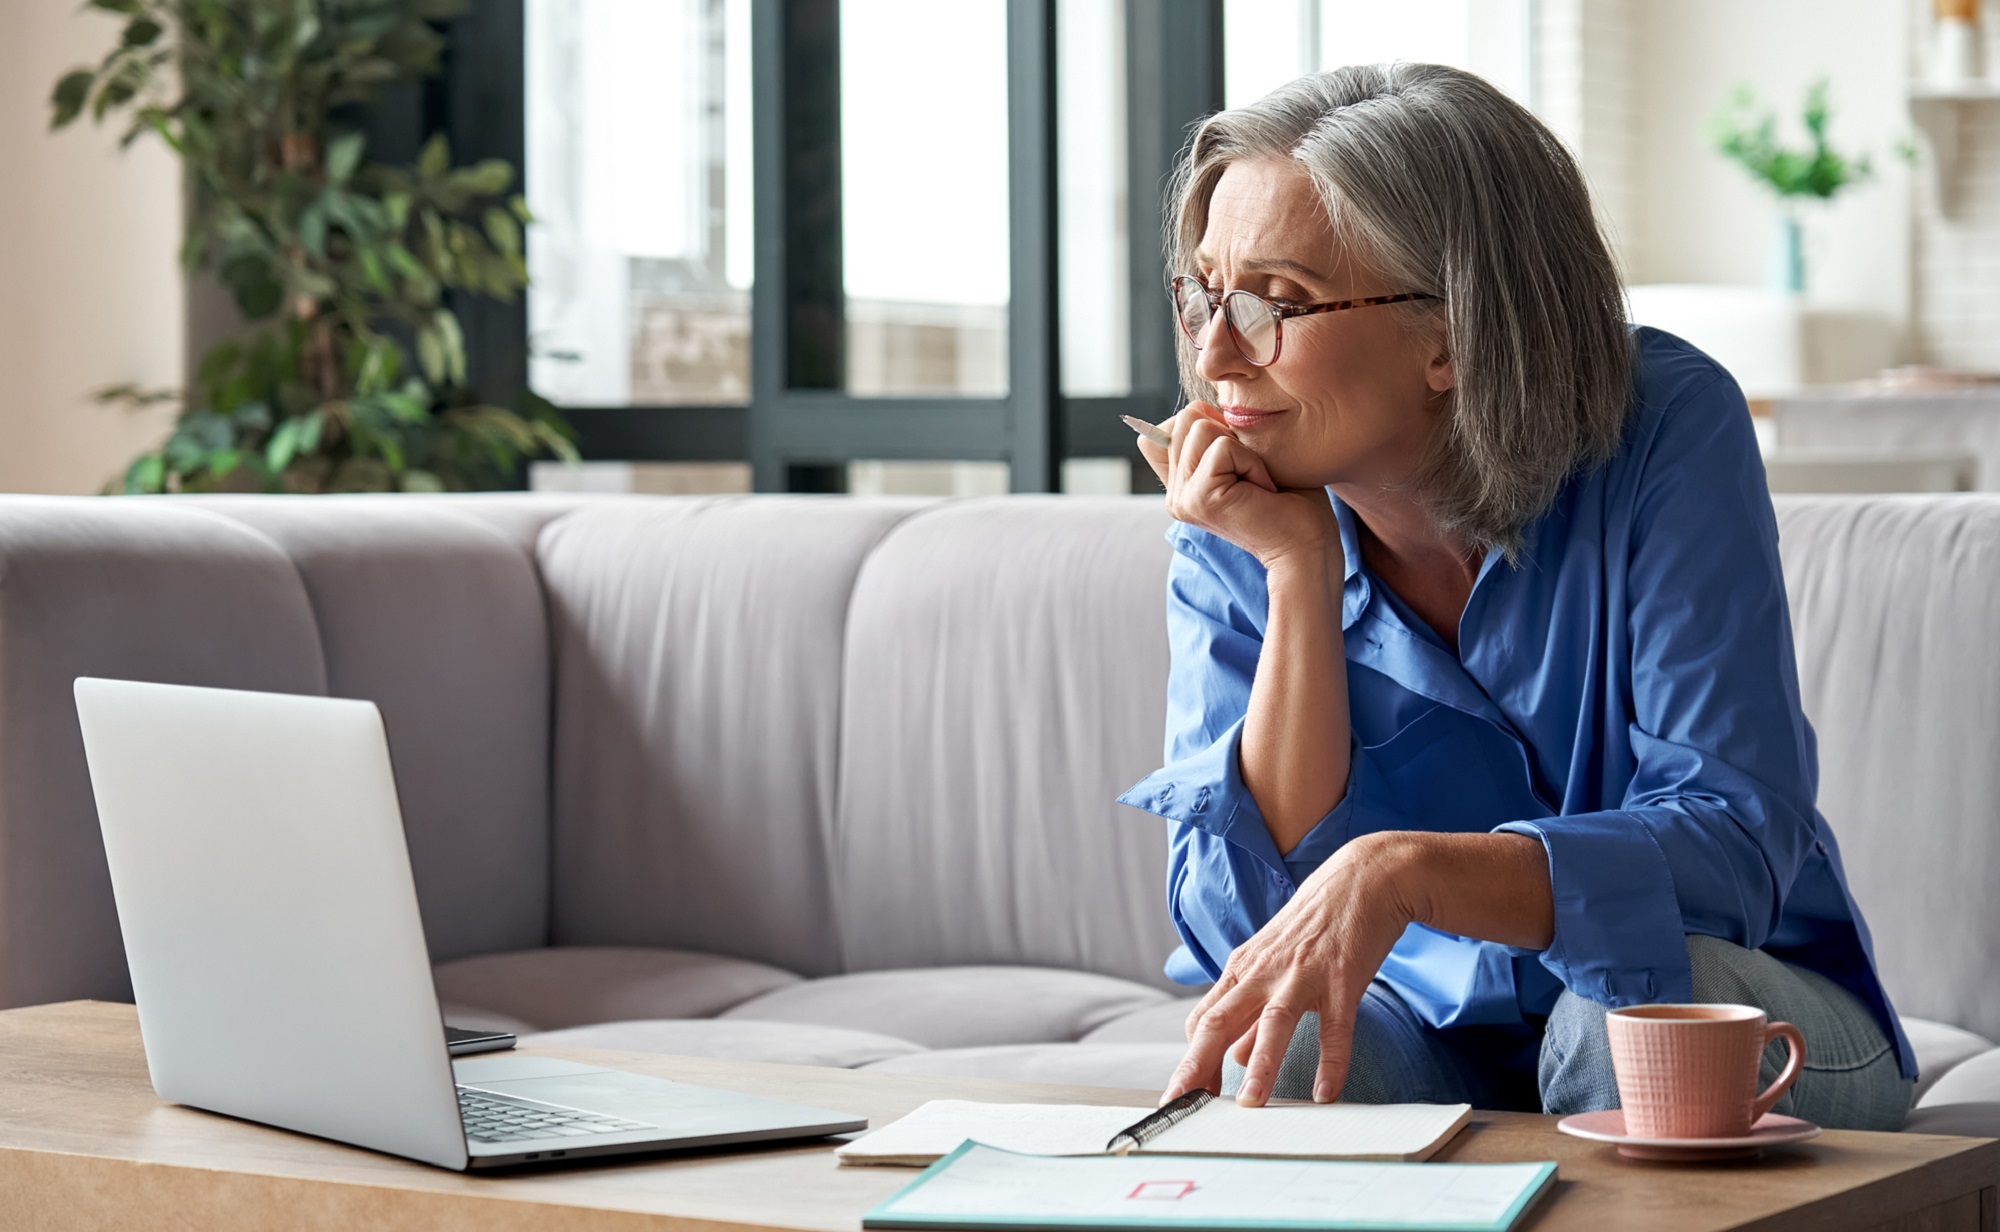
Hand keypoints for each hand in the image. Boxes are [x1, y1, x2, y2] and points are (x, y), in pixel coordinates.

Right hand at [1135, 404, 1340, 573]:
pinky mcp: (1199, 498)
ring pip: (1200, 426)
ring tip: (1257, 483)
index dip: (1206, 426)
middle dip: (1229, 434)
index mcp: (1181, 486)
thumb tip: (1199, 408)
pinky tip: (1262, 491)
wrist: (1307, 547)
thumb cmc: (1289, 501)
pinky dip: (1252, 461)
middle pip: (1185, 418)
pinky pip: (1223, 446)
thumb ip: (1213, 436)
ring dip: (1243, 449)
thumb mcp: (1246, 457)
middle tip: (1252, 474)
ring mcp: (1182, 498)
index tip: (1238, 462)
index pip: (1164, 429)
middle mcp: (1175, 494)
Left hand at [1161, 833, 1416, 1106]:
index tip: (1183, 1095)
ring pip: (1273, 1023)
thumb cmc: (1315, 923)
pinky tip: (1325, 1093)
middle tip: (1182, 1104)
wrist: (1363, 878)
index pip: (1203, 1020)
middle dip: (1197, 1066)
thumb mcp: (1273, 962)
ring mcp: (1303, 974)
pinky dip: (1331, 1062)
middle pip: (1219, 1021)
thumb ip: (1251, 1011)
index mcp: (1243, 969)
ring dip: (1260, 1066)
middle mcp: (1264, 972)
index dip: (1191, 1059)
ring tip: (1250, 1104)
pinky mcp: (1342, 978)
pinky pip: (1335, 1027)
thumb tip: (1233, 1055)